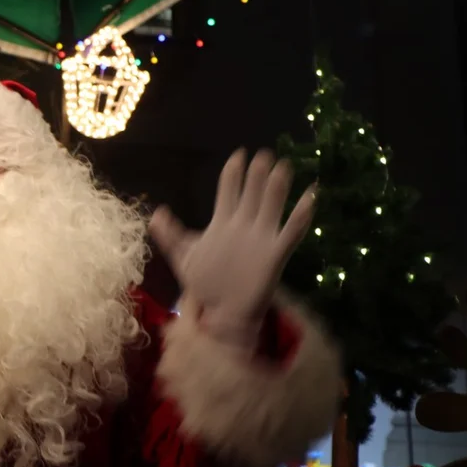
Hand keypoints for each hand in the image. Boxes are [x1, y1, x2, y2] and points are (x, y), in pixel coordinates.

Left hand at [149, 149, 315, 349]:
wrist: (219, 311)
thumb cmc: (205, 282)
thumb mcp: (183, 256)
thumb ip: (171, 235)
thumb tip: (157, 214)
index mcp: (223, 222)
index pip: (229, 190)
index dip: (234, 172)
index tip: (239, 154)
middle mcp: (244, 225)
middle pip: (252, 192)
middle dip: (258, 173)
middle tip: (264, 155)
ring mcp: (261, 238)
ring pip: (271, 206)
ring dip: (277, 187)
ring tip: (282, 167)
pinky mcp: (274, 255)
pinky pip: (291, 233)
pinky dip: (301, 216)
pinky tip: (310, 199)